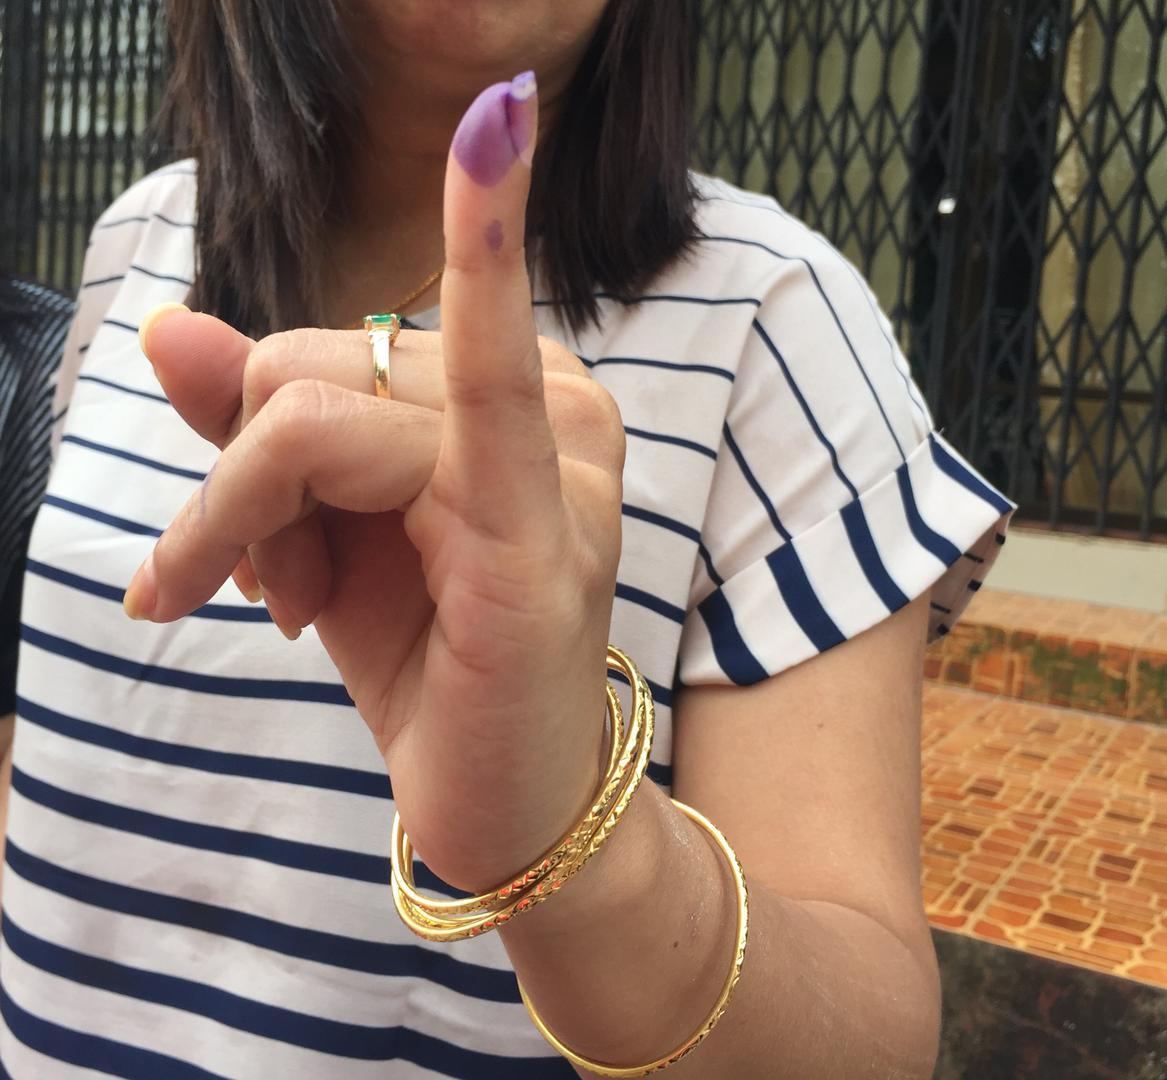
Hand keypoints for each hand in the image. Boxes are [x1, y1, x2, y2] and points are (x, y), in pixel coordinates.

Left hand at [127, 73, 627, 891]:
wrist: (509, 796)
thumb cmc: (431, 658)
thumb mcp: (324, 533)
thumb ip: (256, 426)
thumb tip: (170, 322)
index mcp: (522, 398)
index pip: (343, 347)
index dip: (260, 432)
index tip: (246, 537)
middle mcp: (561, 408)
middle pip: (314, 363)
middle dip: (245, 480)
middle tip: (265, 585)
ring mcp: (562, 465)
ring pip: (314, 413)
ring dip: (239, 518)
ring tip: (273, 606)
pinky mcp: (538, 533)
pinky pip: (472, 369)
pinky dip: (479, 240)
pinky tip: (504, 121)